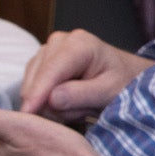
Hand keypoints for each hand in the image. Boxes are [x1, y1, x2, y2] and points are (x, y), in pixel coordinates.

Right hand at [21, 28, 152, 119]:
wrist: (127, 76)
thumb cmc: (123, 83)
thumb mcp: (109, 92)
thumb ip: (81, 95)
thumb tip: (51, 99)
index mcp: (78, 44)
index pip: (51, 71)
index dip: (37, 93)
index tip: (27, 114)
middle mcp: (58, 42)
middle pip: (37, 80)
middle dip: (51, 103)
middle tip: (82, 112)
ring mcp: (47, 51)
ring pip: (31, 86)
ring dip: (51, 105)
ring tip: (81, 106)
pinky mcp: (40, 63)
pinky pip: (32, 89)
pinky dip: (47, 102)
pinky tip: (70, 103)